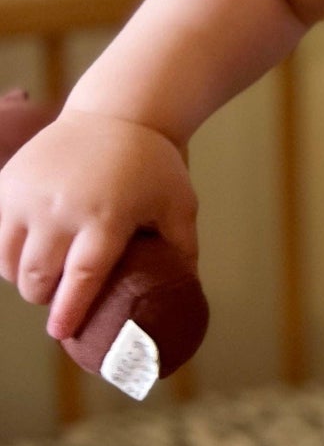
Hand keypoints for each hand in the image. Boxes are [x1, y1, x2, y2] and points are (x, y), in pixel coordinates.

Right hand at [0, 110, 197, 340]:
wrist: (117, 112)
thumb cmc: (153, 164)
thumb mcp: (179, 203)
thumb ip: (182, 248)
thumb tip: (184, 293)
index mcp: (107, 216)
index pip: (81, 278)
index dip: (69, 311)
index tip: (62, 333)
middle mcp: (62, 208)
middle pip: (39, 277)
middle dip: (46, 296)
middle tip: (59, 298)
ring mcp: (29, 196)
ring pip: (10, 262)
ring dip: (24, 278)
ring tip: (45, 276)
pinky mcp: (7, 184)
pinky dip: (10, 252)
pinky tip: (31, 251)